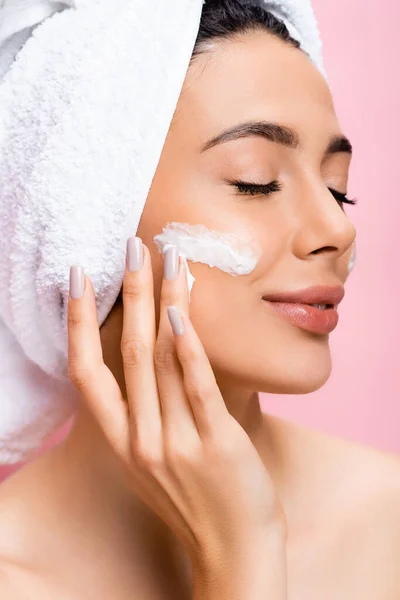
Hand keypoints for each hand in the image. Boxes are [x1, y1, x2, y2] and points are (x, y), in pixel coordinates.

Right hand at [67, 238, 285, 568]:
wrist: (233, 551)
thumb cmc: (196, 498)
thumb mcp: (156, 459)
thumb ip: (148, 413)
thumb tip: (156, 352)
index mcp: (121, 441)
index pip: (86, 373)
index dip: (78, 323)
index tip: (79, 279)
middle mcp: (140, 440)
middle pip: (127, 353)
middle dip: (128, 294)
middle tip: (132, 245)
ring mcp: (176, 443)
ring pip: (162, 359)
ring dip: (163, 303)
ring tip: (169, 259)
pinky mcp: (216, 445)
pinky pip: (197, 387)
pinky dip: (188, 346)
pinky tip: (183, 310)